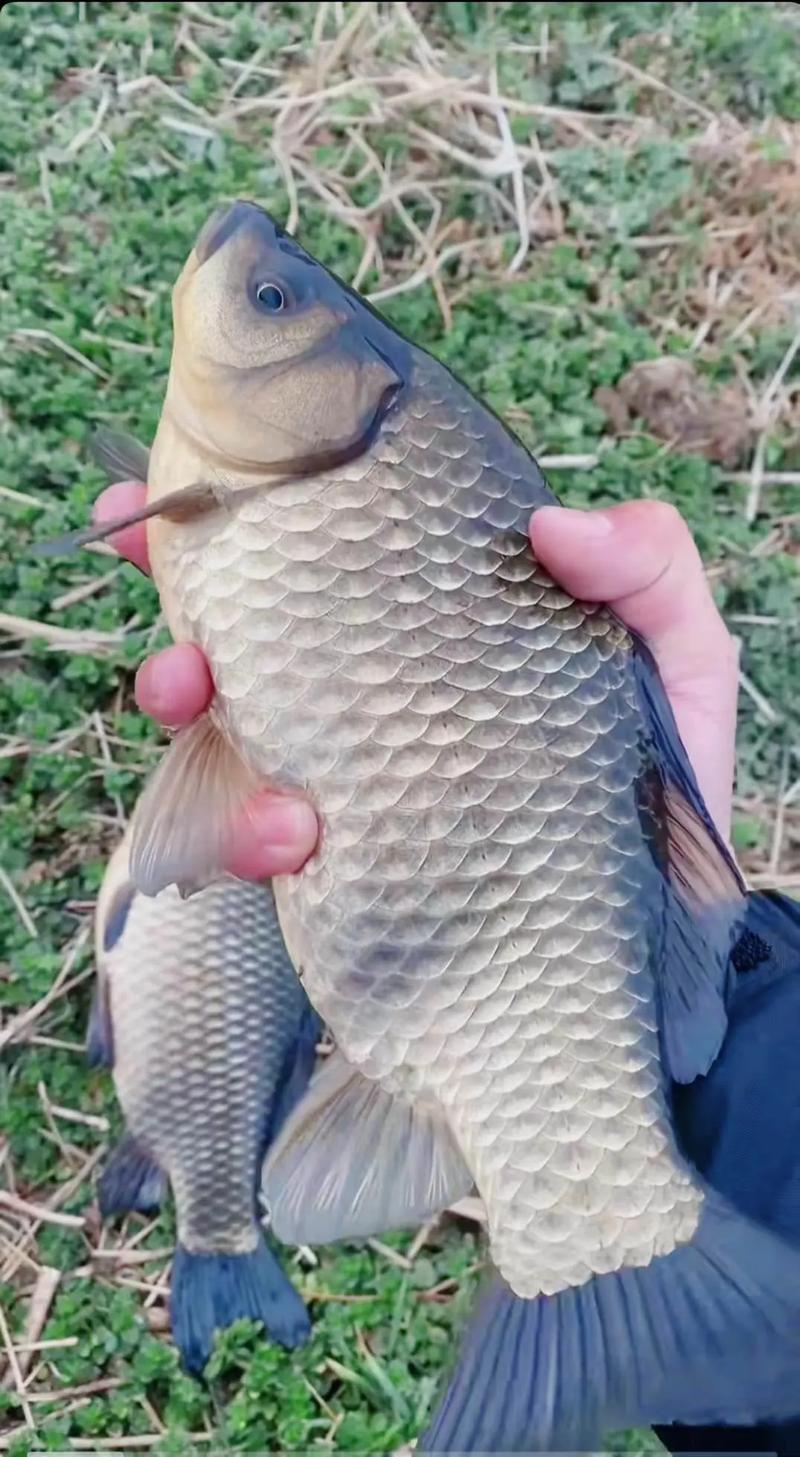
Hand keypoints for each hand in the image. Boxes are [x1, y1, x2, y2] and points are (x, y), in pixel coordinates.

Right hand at [95, 485, 737, 877]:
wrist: (656, 947)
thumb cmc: (667, 790)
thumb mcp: (684, 662)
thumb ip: (648, 573)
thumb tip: (551, 523)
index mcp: (436, 630)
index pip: (328, 559)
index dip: (242, 520)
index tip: (168, 497)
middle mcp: (378, 700)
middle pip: (245, 638)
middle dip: (180, 616)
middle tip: (162, 603)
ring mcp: (349, 784)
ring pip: (226, 731)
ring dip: (190, 706)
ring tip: (196, 701)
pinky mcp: (337, 871)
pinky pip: (254, 839)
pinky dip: (250, 830)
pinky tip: (293, 835)